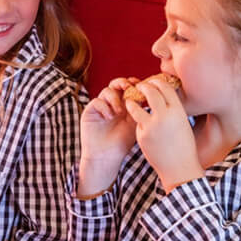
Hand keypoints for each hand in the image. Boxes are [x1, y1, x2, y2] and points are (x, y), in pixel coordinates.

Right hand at [78, 78, 138, 194]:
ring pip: (106, 91)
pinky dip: (104, 107)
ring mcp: (100, 107)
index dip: (133, 84)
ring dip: (115, 98)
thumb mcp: (135, 124)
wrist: (106, 157)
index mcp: (123, 104)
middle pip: (115, 84)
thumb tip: (151, 95)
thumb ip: (139, 110)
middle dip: (123, 83)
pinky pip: (96, 101)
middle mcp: (111, 103)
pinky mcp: (89, 112)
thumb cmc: (122, 143)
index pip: (127, 87)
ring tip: (119, 112)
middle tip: (129, 88)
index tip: (141, 86)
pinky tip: (109, 117)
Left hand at [125, 77, 202, 192]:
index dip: (158, 82)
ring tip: (130, 101)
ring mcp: (152, 126)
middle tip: (139, 87)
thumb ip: (173, 110)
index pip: (165, 88)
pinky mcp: (142, 136)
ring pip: (136, 107)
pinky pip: (138, 123)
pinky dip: (138, 121)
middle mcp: (165, 116)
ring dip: (132, 102)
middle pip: (150, 92)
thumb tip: (163, 96)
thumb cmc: (184, 146)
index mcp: (178, 111)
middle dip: (143, 87)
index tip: (153, 82)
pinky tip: (141, 125)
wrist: (180, 168)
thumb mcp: (183, 123)